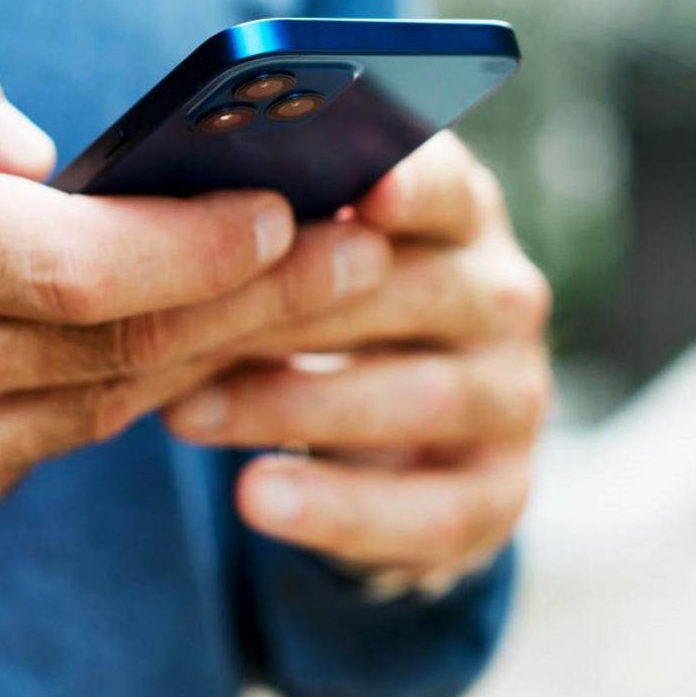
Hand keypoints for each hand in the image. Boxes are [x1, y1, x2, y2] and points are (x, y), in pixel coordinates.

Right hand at [0, 14, 390, 572]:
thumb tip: (49, 154)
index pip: (82, 266)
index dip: (203, 248)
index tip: (292, 215)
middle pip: (123, 349)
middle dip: (261, 304)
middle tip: (363, 258)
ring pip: (96, 412)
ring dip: (203, 356)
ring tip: (291, 300)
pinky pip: (34, 458)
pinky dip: (96, 401)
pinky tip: (156, 356)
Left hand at [165, 134, 550, 593]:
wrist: (380, 452)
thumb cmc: (318, 321)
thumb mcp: (302, 265)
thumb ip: (273, 232)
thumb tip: (181, 212)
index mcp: (460, 218)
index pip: (449, 187)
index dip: (411, 186)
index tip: (362, 194)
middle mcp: (504, 299)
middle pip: (421, 291)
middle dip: (298, 309)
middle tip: (183, 323)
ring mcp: (514, 397)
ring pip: (424, 399)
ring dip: (295, 407)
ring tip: (186, 414)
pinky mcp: (502, 492)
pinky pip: (433, 510)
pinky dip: (339, 508)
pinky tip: (256, 497)